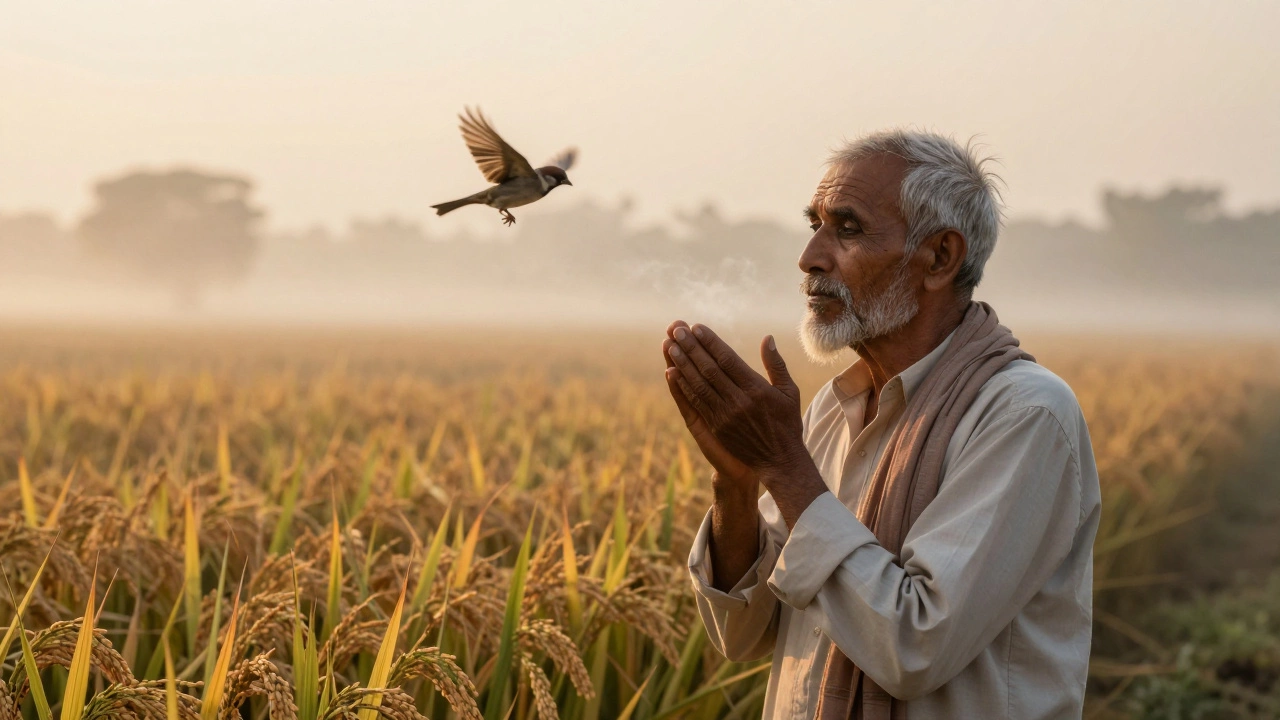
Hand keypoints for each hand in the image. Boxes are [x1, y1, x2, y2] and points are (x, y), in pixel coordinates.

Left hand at [661, 321, 806, 483]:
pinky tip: (672, 372)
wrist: (778, 461)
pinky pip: (695, 403)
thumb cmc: (786, 424)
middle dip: (691, 348)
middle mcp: (738, 401)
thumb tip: (767, 338)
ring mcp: (725, 416)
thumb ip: (777, 364)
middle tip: (677, 330)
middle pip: (709, 369)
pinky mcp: (716, 427)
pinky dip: (682, 386)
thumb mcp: (789, 392)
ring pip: (698, 384)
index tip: (697, 327)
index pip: (728, 360)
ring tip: (670, 345)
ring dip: (682, 364)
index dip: (710, 342)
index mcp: (756, 389)